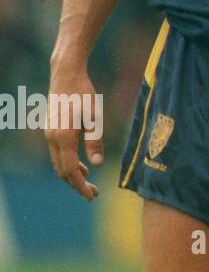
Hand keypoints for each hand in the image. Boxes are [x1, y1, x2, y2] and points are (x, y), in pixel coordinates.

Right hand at [45, 65, 102, 200]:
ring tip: (90, 184)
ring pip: (59, 163)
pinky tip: (82, 166)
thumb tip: (96, 164)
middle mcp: (52, 138)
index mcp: (63, 137)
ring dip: (73, 175)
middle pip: (62, 170)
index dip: (80, 186)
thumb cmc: (84, 93)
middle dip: (77, 184)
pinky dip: (69, 163)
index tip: (92, 196)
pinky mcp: (51, 130)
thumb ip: (95, 140)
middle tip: (94, 194)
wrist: (66, 74)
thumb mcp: (95, 116)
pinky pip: (58, 154)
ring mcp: (49, 134)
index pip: (70, 170)